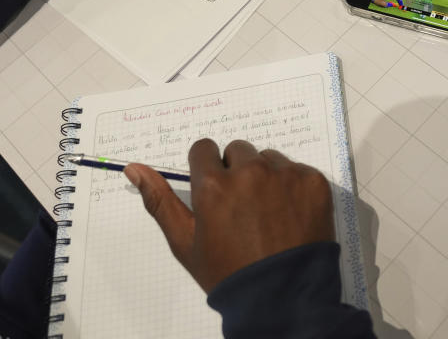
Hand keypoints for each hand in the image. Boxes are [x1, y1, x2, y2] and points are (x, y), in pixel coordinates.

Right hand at [125, 139, 335, 293]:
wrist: (284, 299)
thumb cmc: (229, 274)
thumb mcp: (186, 243)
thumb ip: (160, 201)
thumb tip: (134, 168)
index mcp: (214, 185)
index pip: (204, 149)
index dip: (207, 170)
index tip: (215, 191)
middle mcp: (250, 171)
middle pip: (237, 151)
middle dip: (236, 171)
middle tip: (242, 207)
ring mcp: (285, 174)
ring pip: (268, 159)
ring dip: (266, 177)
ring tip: (268, 214)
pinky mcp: (314, 181)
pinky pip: (297, 170)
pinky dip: (293, 188)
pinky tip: (290, 216)